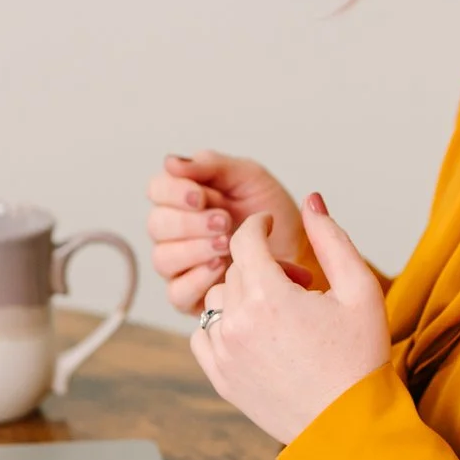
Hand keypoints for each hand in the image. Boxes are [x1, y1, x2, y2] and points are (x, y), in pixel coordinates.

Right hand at [146, 150, 319, 313]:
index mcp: (185, 198)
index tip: (201, 197)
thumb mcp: (248, 178)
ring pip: (163, 259)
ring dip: (195, 249)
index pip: (157, 190)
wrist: (302, 252)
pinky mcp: (191, 297)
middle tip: (224, 222)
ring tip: (227, 244)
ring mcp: (181, 266)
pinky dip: (197, 279)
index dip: (174, 192)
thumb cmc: (274, 215)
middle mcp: (176, 232)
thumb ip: (210, 165)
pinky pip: (177, 292)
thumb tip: (170, 162)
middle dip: (190, 222)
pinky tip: (219, 268)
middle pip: (157, 225)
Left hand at [189, 195, 389, 445]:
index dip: (256, 225)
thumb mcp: (360, 290)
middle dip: (262, 266)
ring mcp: (224, 353)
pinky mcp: (220, 379)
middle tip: (298, 284)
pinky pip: (203, 336)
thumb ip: (332, 239)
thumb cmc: (360, 359)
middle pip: (234, 270)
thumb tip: (311, 201)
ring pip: (216, 301)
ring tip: (278, 312)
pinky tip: (255, 334)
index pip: (243, 239)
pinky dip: (223, 327)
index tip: (268, 225)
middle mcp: (236, 322)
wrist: (349, 426)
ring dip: (241, 296)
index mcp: (269, 296)